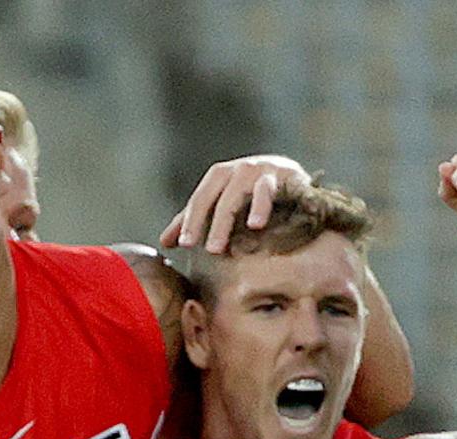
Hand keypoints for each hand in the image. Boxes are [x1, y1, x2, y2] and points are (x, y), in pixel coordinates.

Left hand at [161, 155, 310, 252]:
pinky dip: (266, 205)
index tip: (183, 245)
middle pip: (221, 196)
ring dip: (240, 214)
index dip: (191, 220)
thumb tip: (164, 242)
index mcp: (220, 175)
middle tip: (209, 250)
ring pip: (246, 192)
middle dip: (214, 223)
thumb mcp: (221, 205)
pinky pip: (275, 189)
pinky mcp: (287, 175)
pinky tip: (258, 224)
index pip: (200, 199)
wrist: (292, 178)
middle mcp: (240, 168)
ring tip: (243, 233)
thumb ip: (193, 220)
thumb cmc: (251, 195)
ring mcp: (264, 170)